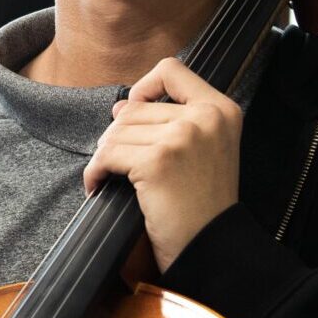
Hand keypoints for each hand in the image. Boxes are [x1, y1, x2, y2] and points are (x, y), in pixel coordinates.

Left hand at [82, 57, 241, 274]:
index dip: (146, 87)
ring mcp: (183, 137)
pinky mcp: (158, 161)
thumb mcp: (204, 151)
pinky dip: (96, 172)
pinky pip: (107, 155)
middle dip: (119, 137)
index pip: (172, 70)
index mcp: (221, 109)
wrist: (212, 248)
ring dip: (106, 157)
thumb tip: (121, 105)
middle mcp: (206, 117)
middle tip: (122, 165)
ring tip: (113, 178)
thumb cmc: (203, 206)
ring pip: (117, 131)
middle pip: (134, 107)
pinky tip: (100, 186)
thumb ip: (170, 121)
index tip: (137, 110)